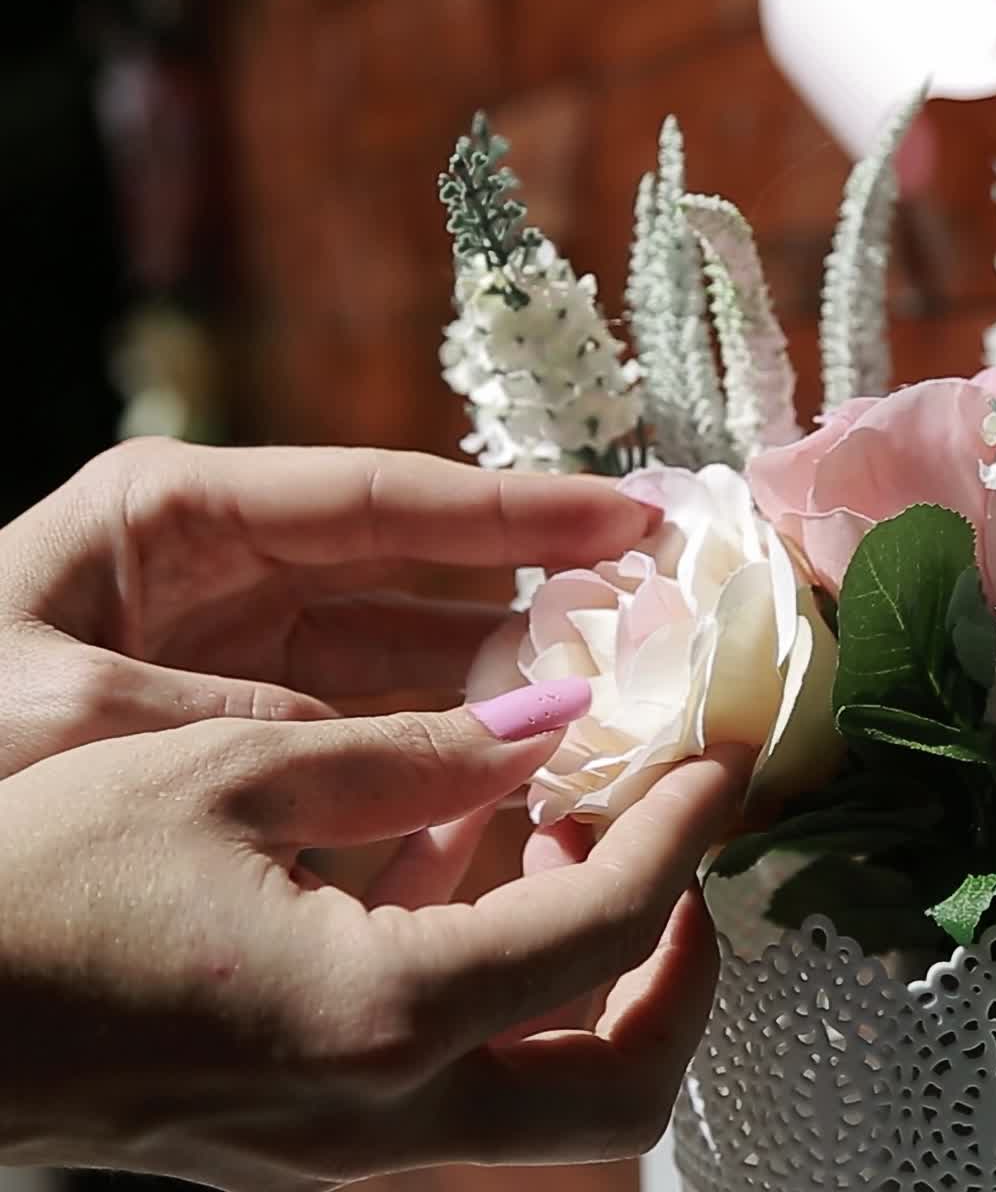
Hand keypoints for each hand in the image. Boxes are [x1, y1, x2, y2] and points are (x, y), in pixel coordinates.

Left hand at [0, 437, 655, 777]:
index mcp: (180, 516)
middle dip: (534, 591)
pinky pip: (369, 729)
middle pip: (418, 573)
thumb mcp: (75, 713)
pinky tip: (507, 774)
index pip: (391, 498)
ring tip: (604, 698)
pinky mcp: (247, 721)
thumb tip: (436, 751)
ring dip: (501, 678)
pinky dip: (436, 750)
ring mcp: (245, 645)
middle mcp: (230, 570)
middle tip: (643, 612)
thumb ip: (259, 729)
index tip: (629, 517)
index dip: (521, 511)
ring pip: (407, 656)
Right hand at [0, 696, 746, 1188]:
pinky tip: (455, 868)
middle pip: (620, 1091)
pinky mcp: (305, 1133)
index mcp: (381, 1012)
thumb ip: (407, 754)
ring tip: (553, 838)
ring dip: (592, 974)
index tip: (718, 766)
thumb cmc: (36, 889)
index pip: (607, 928)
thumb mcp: (231, 774)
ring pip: (547, 1096)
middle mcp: (381, 1112)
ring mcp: (343, 1143)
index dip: (684, 836)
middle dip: (682, 972)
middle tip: (674, 856)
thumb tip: (536, 724)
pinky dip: (499, 983)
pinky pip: (455, 1077)